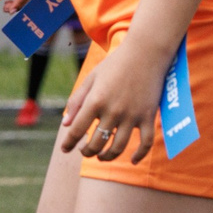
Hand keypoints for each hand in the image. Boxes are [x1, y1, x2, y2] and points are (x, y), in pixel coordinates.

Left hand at [58, 30, 168, 162]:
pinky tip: (132, 160)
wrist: (146, 52)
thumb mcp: (91, 79)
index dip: (68, 143)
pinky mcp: (148, 116)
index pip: (77, 130)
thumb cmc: (115, 64)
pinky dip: (139, 155)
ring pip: (118, 148)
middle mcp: (113, 111)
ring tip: (102, 156)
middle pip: (96, 143)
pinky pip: (145, 143)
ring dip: (107, 156)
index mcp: (95, 101)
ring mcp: (132, 115)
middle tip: (86, 152)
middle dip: (88, 152)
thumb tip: (66, 124)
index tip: (65, 150)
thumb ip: (77, 100)